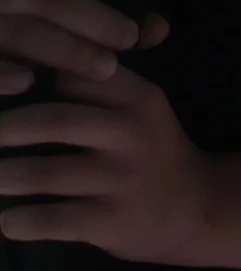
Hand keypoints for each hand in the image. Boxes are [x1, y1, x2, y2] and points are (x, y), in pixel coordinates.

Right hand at [0, 0, 144, 97]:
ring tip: (107, 68)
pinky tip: (27, 82)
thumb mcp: (95, 30)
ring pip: (21, 31)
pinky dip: (4, 74)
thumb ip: (129, 24)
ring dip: (67, 49)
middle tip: (130, 37)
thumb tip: (155, 27)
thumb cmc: (66, 50)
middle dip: (91, 16)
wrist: (24, 83)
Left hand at [0, 58, 203, 260]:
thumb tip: (74, 49)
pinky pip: (52, 220)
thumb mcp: (144, 106)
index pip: (76, 76)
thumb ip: (108, 77)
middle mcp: (131, 134)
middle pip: (54, 121)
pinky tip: (8, 219)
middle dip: (6, 127)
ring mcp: (121, 179)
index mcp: (138, 98)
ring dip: (4, 175)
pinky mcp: (110, 221)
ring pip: (46, 174)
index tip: (5, 86)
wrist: (192, 206)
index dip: (32, 80)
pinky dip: (20, 221)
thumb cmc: (151, 148)